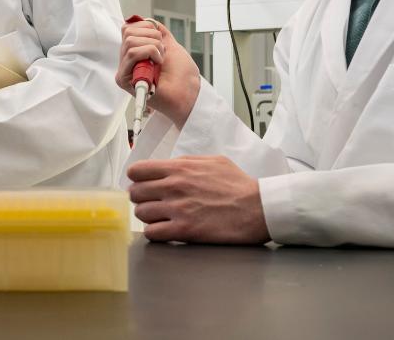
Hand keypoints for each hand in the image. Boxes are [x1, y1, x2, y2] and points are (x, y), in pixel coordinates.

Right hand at [117, 18, 200, 127]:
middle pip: (127, 32)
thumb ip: (158, 32)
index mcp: (136, 52)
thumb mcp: (171, 45)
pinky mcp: (124, 79)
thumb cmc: (182, 76)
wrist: (188, 93)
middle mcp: (128, 60)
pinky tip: (157, 65)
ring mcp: (125, 70)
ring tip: (160, 60)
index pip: (128, 28)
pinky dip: (149, 53)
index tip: (160, 40)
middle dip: (151, 37)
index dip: (146, 27)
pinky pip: (131, 54)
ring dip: (152, 47)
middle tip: (162, 52)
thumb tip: (146, 20)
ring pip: (130, 42)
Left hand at [127, 155, 268, 244]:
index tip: (142, 184)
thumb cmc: (239, 185)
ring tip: (160, 217)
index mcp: (179, 168)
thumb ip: (185, 161)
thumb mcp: (212, 161)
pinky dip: (155, 233)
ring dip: (148, 216)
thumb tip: (168, 165)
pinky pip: (152, 233)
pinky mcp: (185, 230)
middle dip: (141, 198)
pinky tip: (166, 230)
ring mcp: (177, 209)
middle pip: (135, 193)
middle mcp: (174, 187)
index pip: (137, 171)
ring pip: (140, 213)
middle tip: (152, 202)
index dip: (137, 178)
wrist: (259, 208)